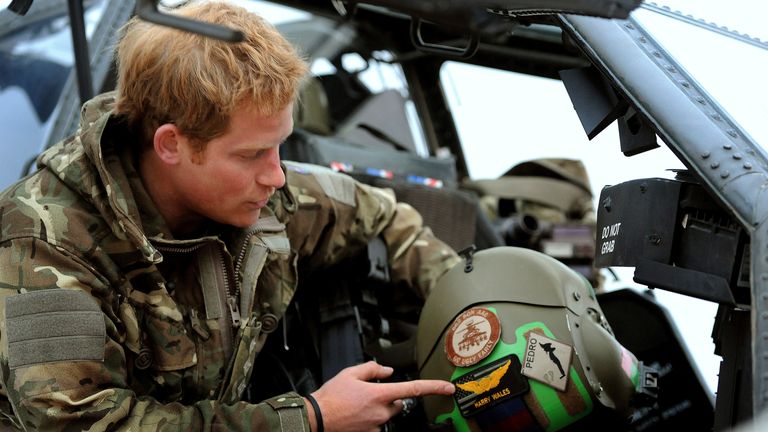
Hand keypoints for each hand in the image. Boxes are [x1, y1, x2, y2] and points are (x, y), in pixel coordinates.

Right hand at [306, 361, 453, 431]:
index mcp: (379, 394)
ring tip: (357, 405)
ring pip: (387, 414)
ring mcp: (376, 426)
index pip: (413, 389)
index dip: (433, 387)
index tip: (448, 387)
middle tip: (369, 394)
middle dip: (390, 398)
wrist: (316, 419)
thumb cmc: (331, 397)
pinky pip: (377, 425)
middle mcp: (381, 412)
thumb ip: (372, 369)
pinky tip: (356, 415)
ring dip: (379, 409)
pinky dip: (370, 419)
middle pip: (397, 403)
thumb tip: (387, 371)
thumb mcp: (349, 373)